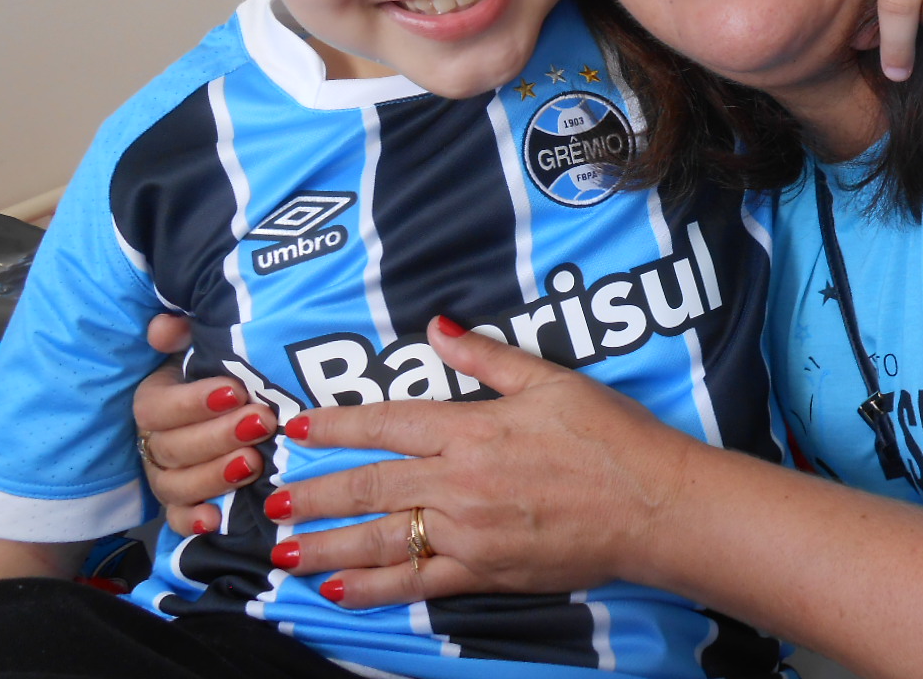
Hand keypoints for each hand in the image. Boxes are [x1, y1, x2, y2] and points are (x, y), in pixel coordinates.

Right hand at [134, 314, 270, 535]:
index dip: (192, 402)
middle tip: (260, 423)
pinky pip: (177, 520)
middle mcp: (155, 442)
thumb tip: (165, 326)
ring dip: (213, 477)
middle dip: (218, 436)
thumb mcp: (202, 344)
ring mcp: (167, 476)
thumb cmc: (220, 372)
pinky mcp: (183, 504)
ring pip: (176, 486)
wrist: (239, 406)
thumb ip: (183, 332)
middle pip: (173, 448)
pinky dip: (193, 522)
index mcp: (154, 403)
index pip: (157, 407)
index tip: (234, 391)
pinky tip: (216, 521)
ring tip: (253, 463)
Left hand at [263, 318, 692, 607]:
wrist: (652, 504)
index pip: (387, 424)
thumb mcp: (551, 380)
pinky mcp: (485, 573)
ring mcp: (468, 533)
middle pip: (371, 486)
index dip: (336, 427)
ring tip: (285, 551)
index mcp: (472, 429)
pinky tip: (339, 594)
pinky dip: (374, 590)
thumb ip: (487, 357)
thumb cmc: (609, 435)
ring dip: (328, 546)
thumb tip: (439, 328)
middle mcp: (459, 483)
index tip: (296, 429)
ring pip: (382, 539)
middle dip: (316, 494)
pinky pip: (417, 584)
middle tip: (270, 501)